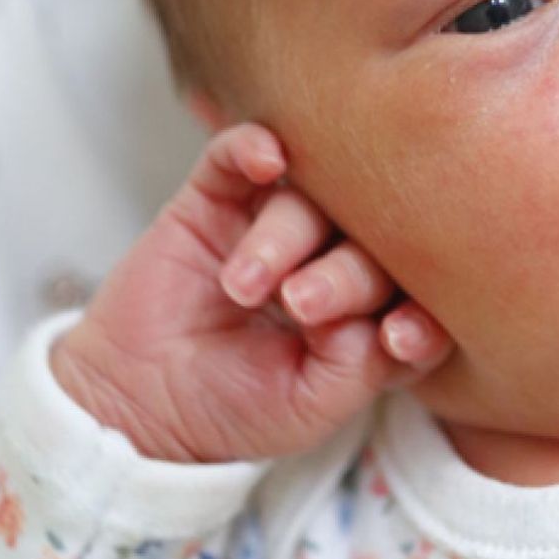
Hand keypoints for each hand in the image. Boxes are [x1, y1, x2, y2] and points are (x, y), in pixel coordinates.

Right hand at [50, 123, 452, 461]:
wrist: (140, 406)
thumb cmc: (237, 409)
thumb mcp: (313, 407)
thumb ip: (363, 364)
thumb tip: (382, 311)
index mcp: (370, 308)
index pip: (417, 289)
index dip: (418, 309)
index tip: (395, 338)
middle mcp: (332, 257)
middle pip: (369, 238)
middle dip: (343, 275)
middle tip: (303, 306)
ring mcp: (276, 224)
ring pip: (308, 200)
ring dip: (283, 238)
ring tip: (244, 288)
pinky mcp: (215, 201)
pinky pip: (239, 156)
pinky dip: (253, 148)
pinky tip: (267, 159)